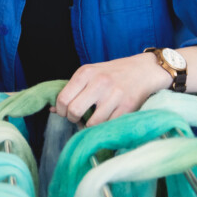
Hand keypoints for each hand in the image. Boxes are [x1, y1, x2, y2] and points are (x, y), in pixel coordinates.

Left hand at [53, 53, 169, 126]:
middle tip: (79, 118)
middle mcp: (99, 82)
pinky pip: (109, 125)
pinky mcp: (128, 106)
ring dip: (91, 126)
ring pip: (92, 123)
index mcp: (85, 73)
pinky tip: (107, 120)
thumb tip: (52, 108)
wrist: (144, 70)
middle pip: (74, 111)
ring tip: (95, 119)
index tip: (66, 113)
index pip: (62, 99)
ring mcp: (114, 95)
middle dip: (73, 119)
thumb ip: (73, 89)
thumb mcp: (91, 74)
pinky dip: (106, 127)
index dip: (61, 111)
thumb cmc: (113, 74)